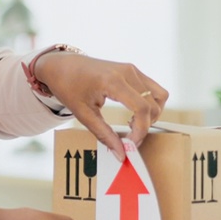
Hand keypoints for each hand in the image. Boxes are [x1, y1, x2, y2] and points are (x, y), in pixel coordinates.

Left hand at [34, 52, 168, 160]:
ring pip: (159, 95)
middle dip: (146, 125)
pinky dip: (150, 104)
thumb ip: (103, 134)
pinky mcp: (133, 70)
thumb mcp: (82, 113)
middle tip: (129, 138)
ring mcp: (131, 69)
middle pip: (153, 104)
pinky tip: (134, 113)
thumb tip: (121, 154)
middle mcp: (127, 72)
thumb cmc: (68, 86)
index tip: (131, 144)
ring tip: (133, 124)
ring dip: (152, 114)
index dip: (141, 130)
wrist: (60, 65)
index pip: (141, 108)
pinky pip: (153, 89)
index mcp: (113, 81)